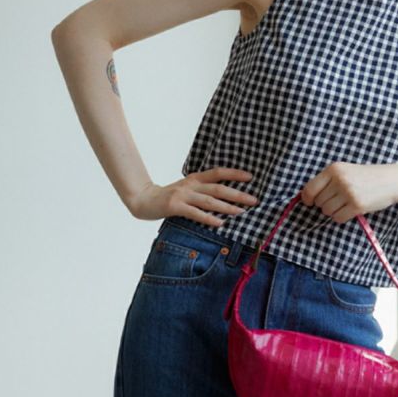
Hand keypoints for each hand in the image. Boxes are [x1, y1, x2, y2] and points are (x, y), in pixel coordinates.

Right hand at [127, 167, 258, 223]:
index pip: (218, 173)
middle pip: (218, 188)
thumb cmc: (170, 196)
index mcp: (195, 178)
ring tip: (241, 212)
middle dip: (238, 194)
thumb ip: (203, 190)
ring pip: (209, 201)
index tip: (251, 177)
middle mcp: (191, 185)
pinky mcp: (174, 207)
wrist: (143, 200)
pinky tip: (220, 223)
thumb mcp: (188, 188)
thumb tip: (227, 195)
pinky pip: (195, 213)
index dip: (235, 174)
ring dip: (227, 207)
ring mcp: (182, 195)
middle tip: (254, 200)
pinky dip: (208, 218)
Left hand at [299, 162, 397, 223]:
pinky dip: (341, 217)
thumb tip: (306, 196)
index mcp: (334, 169)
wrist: (391, 180)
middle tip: (338, 200)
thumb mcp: (345, 171)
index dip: (307, 198)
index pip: (310, 188)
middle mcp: (339, 180)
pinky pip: (338, 218)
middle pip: (319, 202)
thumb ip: (327, 181)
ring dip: (333, 211)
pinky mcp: (357, 205)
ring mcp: (348, 193)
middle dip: (325, 204)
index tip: (309, 202)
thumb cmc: (365, 177)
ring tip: (345, 204)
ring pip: (327, 211)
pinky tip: (350, 210)